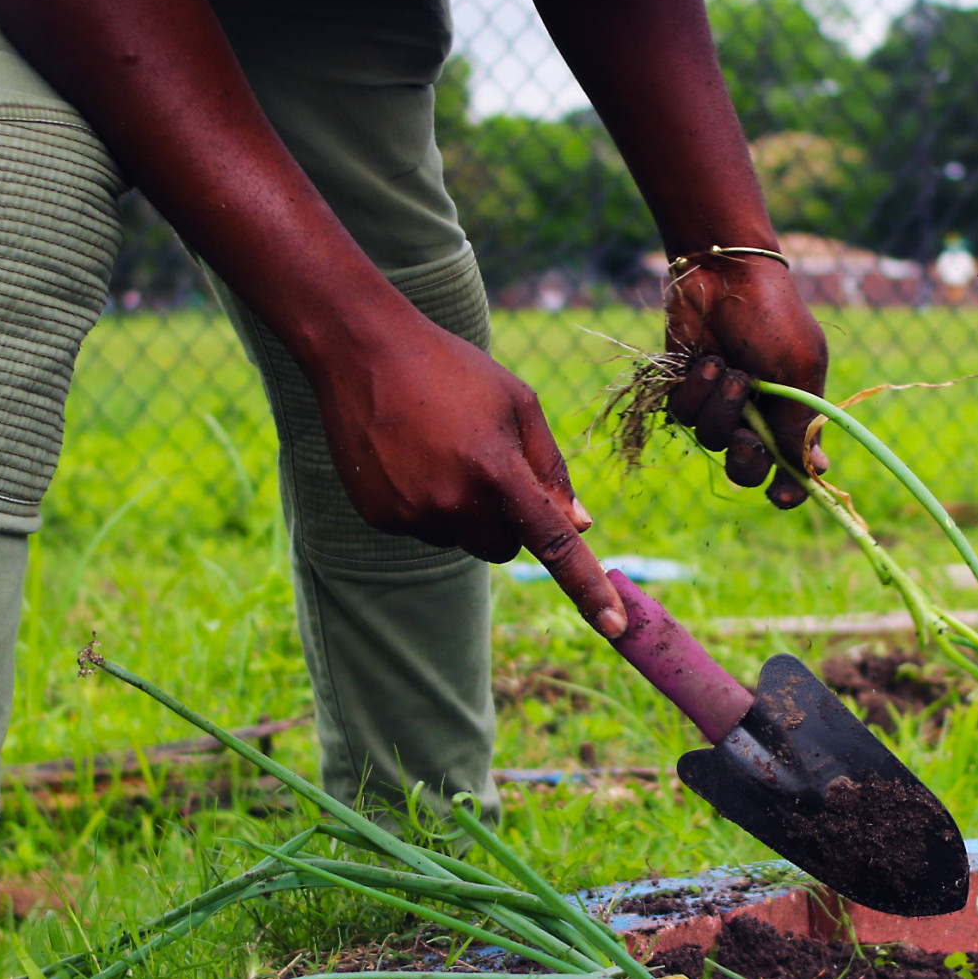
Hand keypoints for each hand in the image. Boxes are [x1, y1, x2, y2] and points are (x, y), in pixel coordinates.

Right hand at [311, 305, 623, 635]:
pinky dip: (425, 505)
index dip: (588, 587)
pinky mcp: (381, 518)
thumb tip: (579, 524)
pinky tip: (409, 458)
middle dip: (507, 521)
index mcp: (498, 470)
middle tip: (484, 464)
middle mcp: (454, 501)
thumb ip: (550, 468)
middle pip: (504, 548)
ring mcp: (413, 513)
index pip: (553, 543)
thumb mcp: (518, 402)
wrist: (362, 351)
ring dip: (463, 511)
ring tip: (439, 449)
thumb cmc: (452, 370)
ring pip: (462, 540)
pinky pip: (423, 530)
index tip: (615, 627)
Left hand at [663, 253, 829, 507]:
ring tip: (725, 366)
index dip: (788, 490)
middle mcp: (756, 415)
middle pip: (747, 469)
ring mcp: (720, 403)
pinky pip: (684, 415)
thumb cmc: (773, 316)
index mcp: (793, 413)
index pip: (793, 469)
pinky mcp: (687, 388)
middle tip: (746, 435)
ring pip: (711, 439)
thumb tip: (816, 470)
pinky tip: (703, 360)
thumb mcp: (798, 369)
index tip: (780, 498)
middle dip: (744, 458)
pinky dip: (694, 391)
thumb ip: (800, 422)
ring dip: (718, 406)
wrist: (725, 273)